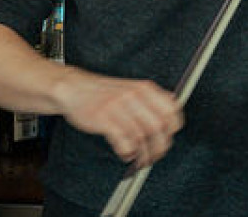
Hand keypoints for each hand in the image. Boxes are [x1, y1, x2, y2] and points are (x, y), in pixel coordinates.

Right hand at [55, 71, 183, 167]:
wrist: (74, 88)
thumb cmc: (102, 92)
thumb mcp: (130, 88)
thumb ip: (150, 99)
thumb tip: (172, 112)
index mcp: (144, 88)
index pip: (171, 110)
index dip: (173, 128)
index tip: (169, 138)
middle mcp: (133, 96)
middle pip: (158, 127)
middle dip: (159, 147)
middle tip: (154, 155)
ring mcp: (118, 107)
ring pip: (141, 138)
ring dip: (143, 154)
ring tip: (140, 160)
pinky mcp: (104, 119)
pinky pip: (123, 142)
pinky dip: (127, 153)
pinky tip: (125, 154)